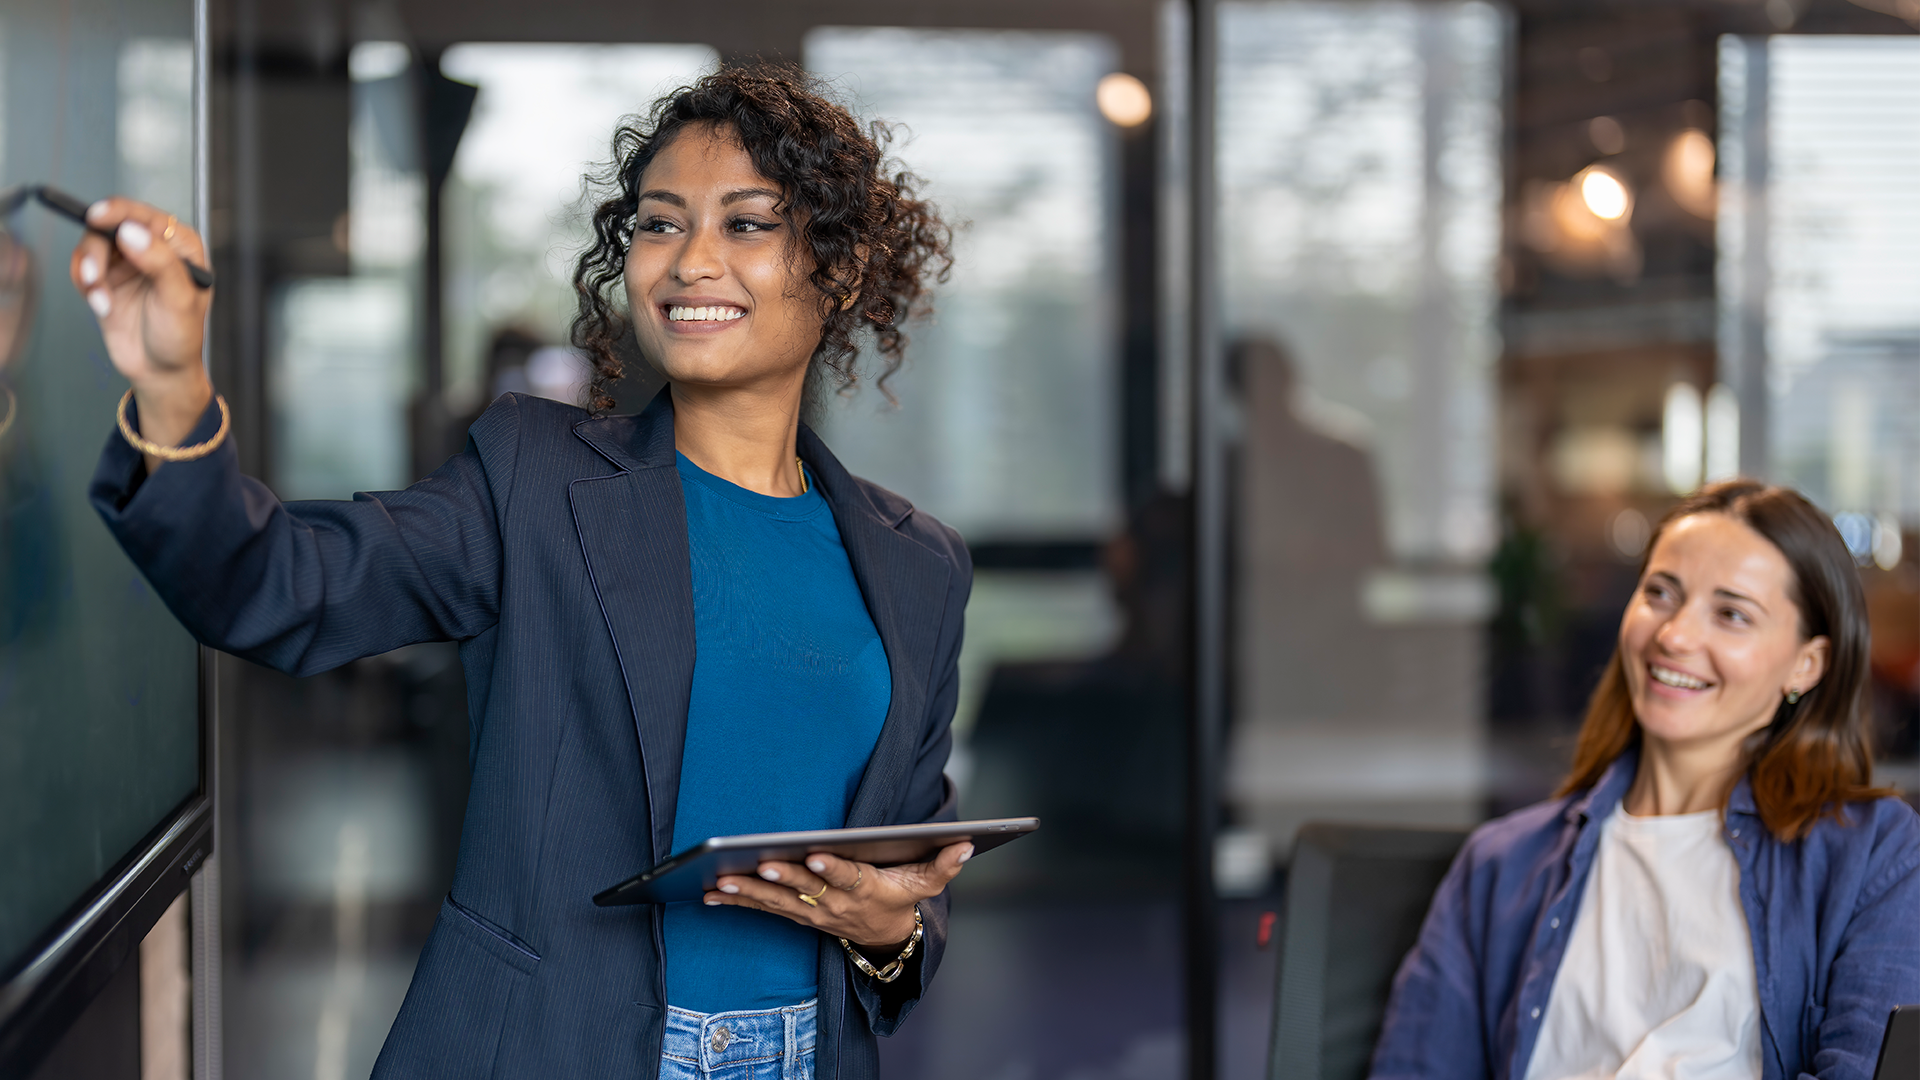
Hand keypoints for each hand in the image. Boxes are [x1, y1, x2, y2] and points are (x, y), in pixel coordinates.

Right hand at [67, 198, 212, 456]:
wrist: (160, 371)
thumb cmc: (180, 336)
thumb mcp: (178, 299)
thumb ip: (159, 262)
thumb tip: (132, 232)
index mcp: (180, 246)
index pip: (145, 215)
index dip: (119, 212)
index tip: (98, 218)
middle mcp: (152, 248)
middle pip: (109, 225)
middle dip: (96, 251)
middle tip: (93, 275)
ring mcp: (127, 263)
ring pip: (91, 245)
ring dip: (89, 271)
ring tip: (101, 300)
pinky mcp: (106, 279)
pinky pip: (82, 267)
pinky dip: (84, 284)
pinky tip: (102, 305)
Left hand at [703, 842, 972, 948]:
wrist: (883, 939)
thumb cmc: (900, 899)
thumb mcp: (926, 884)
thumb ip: (944, 865)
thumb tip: (965, 844)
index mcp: (865, 890)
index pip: (847, 878)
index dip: (831, 868)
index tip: (815, 855)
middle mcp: (835, 904)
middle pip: (806, 890)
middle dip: (782, 878)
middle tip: (759, 864)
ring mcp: (812, 913)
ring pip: (777, 902)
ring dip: (748, 892)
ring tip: (720, 880)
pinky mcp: (796, 915)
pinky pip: (762, 909)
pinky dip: (736, 902)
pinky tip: (709, 893)